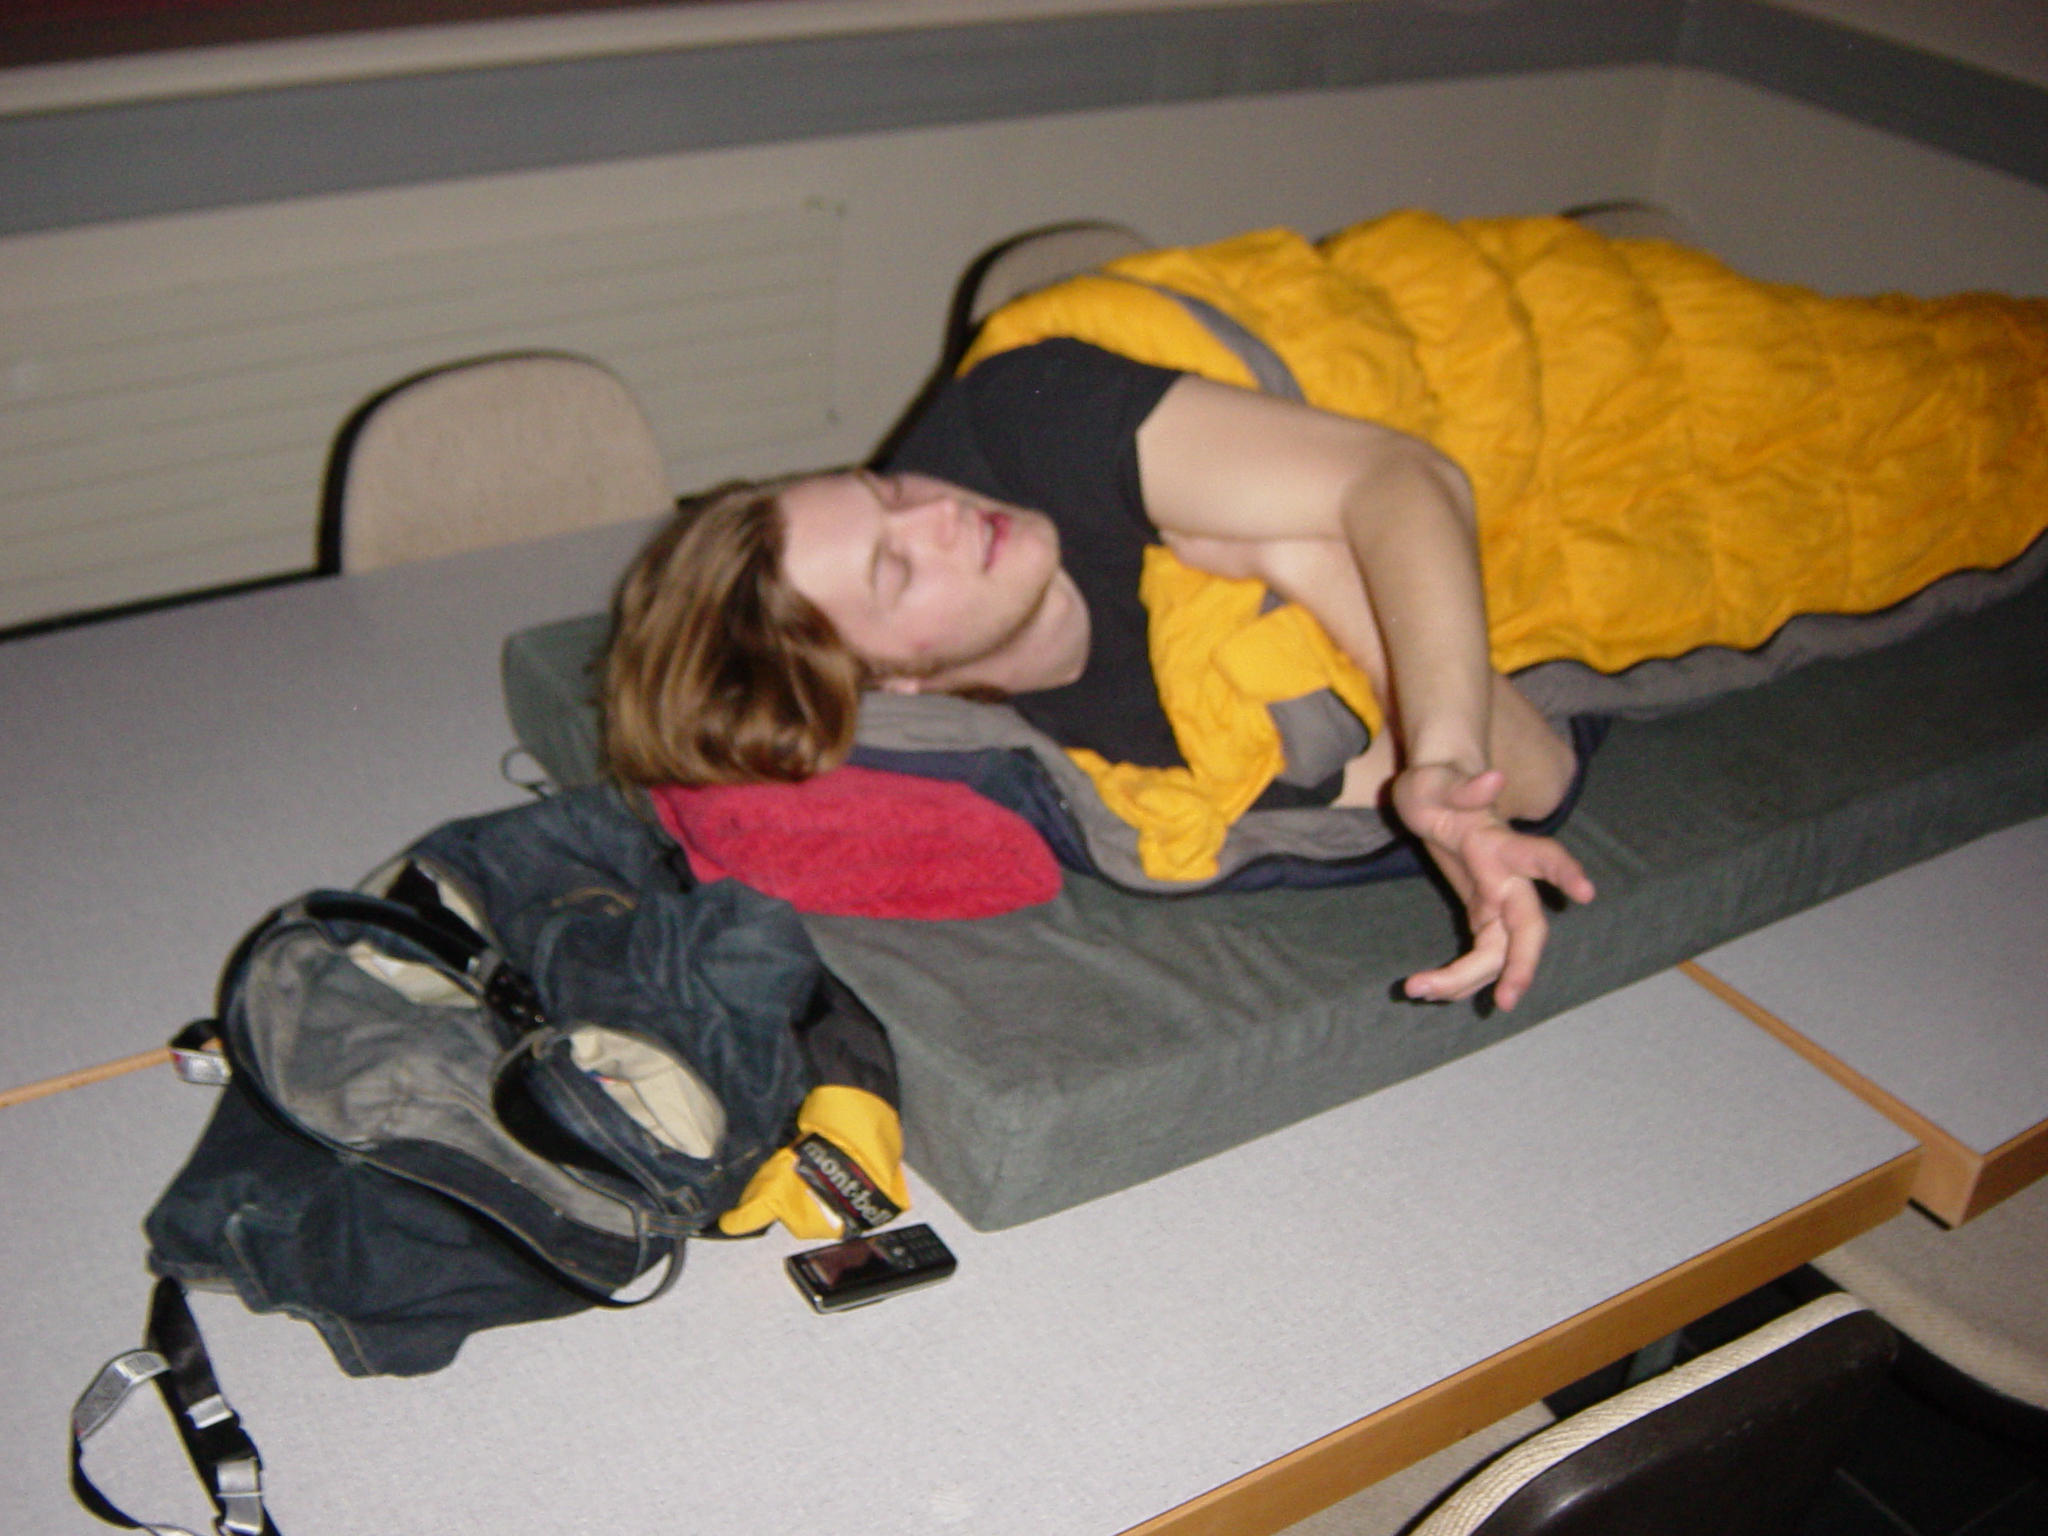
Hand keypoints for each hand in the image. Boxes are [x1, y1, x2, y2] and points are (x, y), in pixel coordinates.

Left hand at [1391, 763, 1595, 1009]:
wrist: (1436, 796)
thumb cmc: (1435, 785)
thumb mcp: (1433, 783)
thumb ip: (1461, 787)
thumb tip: (1494, 778)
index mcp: (1500, 844)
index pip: (1541, 856)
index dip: (1564, 873)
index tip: (1585, 892)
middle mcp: (1507, 878)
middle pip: (1528, 927)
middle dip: (1522, 966)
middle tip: (1507, 1001)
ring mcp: (1497, 901)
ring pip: (1500, 952)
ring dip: (1469, 980)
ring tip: (1420, 989)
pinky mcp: (1482, 915)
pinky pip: (1479, 956)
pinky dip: (1457, 977)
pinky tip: (1427, 988)